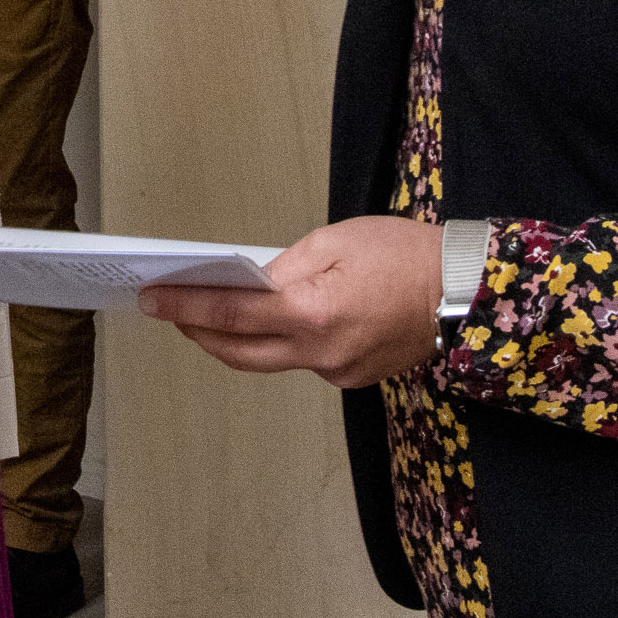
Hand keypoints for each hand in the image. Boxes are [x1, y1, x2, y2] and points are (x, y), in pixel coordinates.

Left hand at [138, 215, 446, 389]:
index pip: (231, 315)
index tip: (151, 300)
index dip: (184, 308)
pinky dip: (280, 342)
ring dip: (235, 340)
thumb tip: (247, 285)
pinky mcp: (351, 377)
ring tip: (209, 313)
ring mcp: (337, 372)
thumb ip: (282, 267)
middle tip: (169, 310)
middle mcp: (321, 354)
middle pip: (238, 352)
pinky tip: (271, 320)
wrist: (467, 293)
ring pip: (268, 360)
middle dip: (197, 332)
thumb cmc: (407, 256)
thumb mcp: (336, 241)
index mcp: (313, 314)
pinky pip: (301, 361)